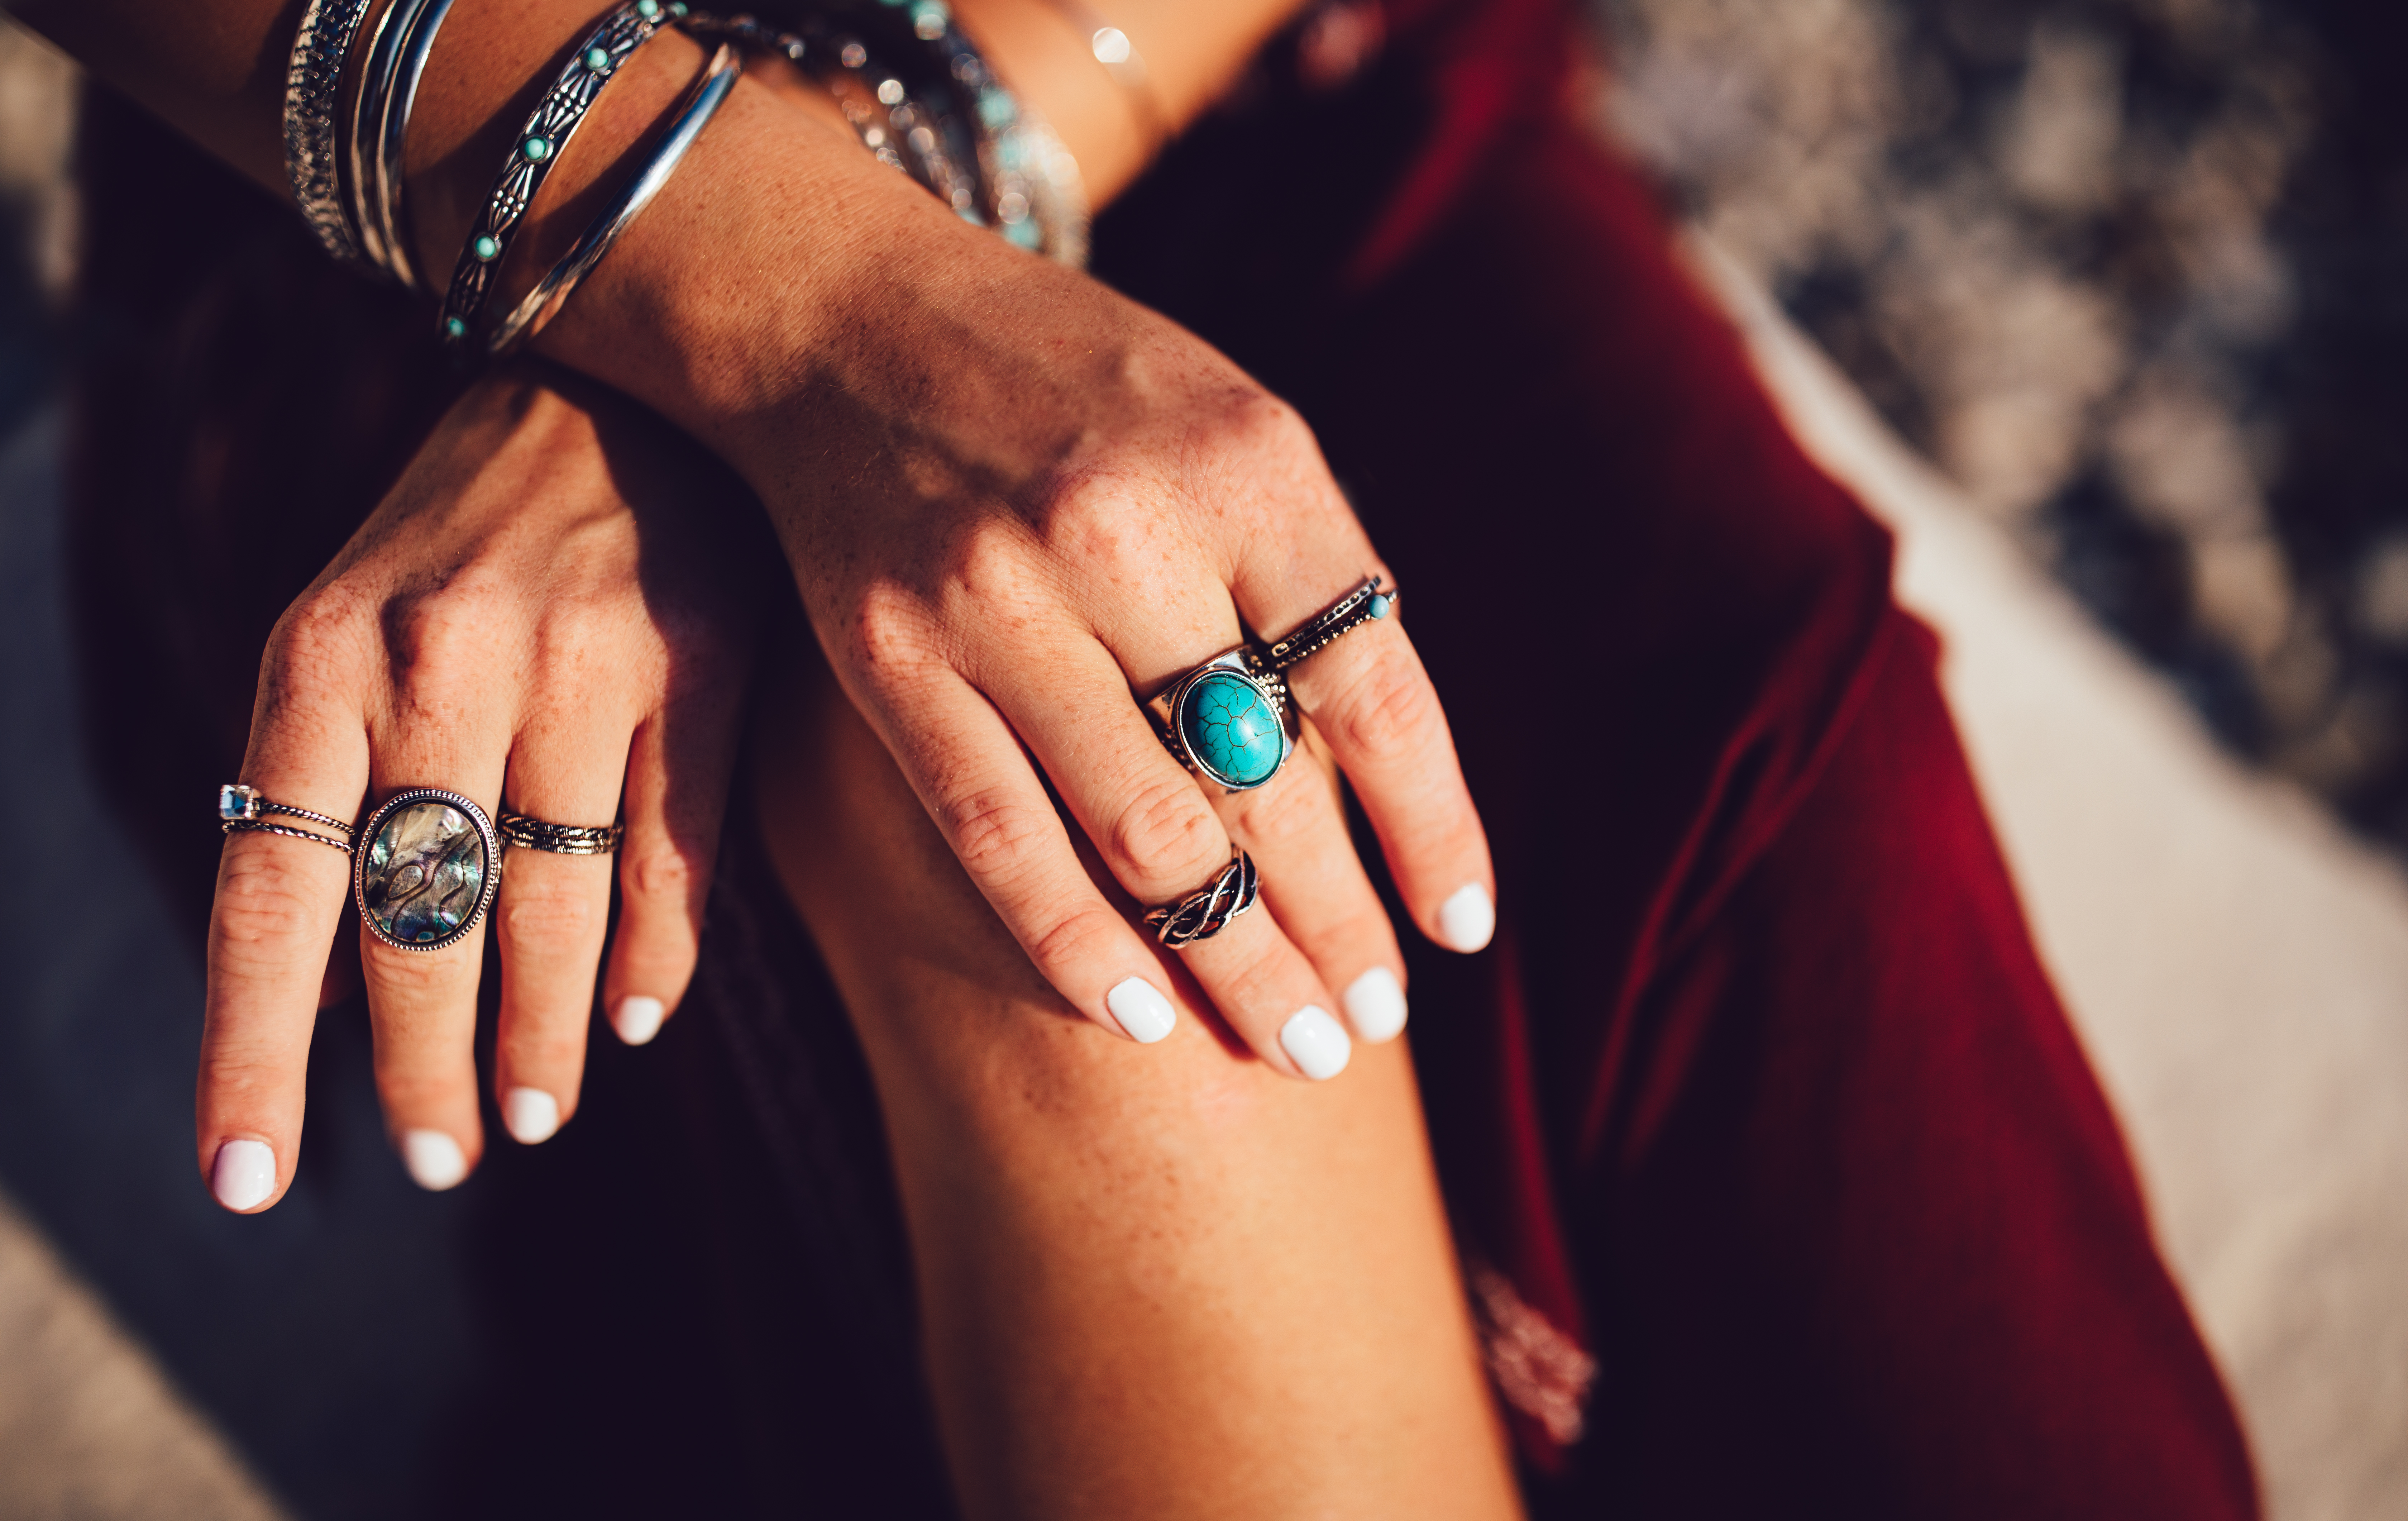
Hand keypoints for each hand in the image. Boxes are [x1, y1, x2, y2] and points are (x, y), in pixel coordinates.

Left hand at [199, 365, 765, 1208]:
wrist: (624, 382)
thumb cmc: (465, 539)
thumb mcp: (349, 636)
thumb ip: (330, 799)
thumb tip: (325, 1004)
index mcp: (318, 662)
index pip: (271, 896)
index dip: (252, 1054)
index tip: (248, 1185)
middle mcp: (435, 666)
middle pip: (417, 924)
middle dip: (422, 1069)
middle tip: (441, 1161)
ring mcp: (575, 664)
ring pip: (548, 908)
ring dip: (537, 1039)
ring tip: (531, 1121)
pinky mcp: (697, 663)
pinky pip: (670, 851)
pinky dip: (654, 955)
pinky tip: (636, 1023)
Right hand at [566, 155, 1498, 1082]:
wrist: (850, 317)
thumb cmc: (1077, 387)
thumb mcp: (1230, 425)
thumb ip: (1303, 575)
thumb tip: (1373, 766)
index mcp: (1245, 465)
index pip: (1374, 685)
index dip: (1429, 826)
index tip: (1461, 930)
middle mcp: (1123, 531)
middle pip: (1265, 785)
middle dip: (1334, 929)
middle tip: (1374, 1024)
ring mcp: (996, 600)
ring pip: (1144, 836)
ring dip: (1232, 963)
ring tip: (1295, 1045)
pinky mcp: (891, 659)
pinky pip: (999, 838)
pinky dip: (1073, 943)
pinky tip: (1139, 1017)